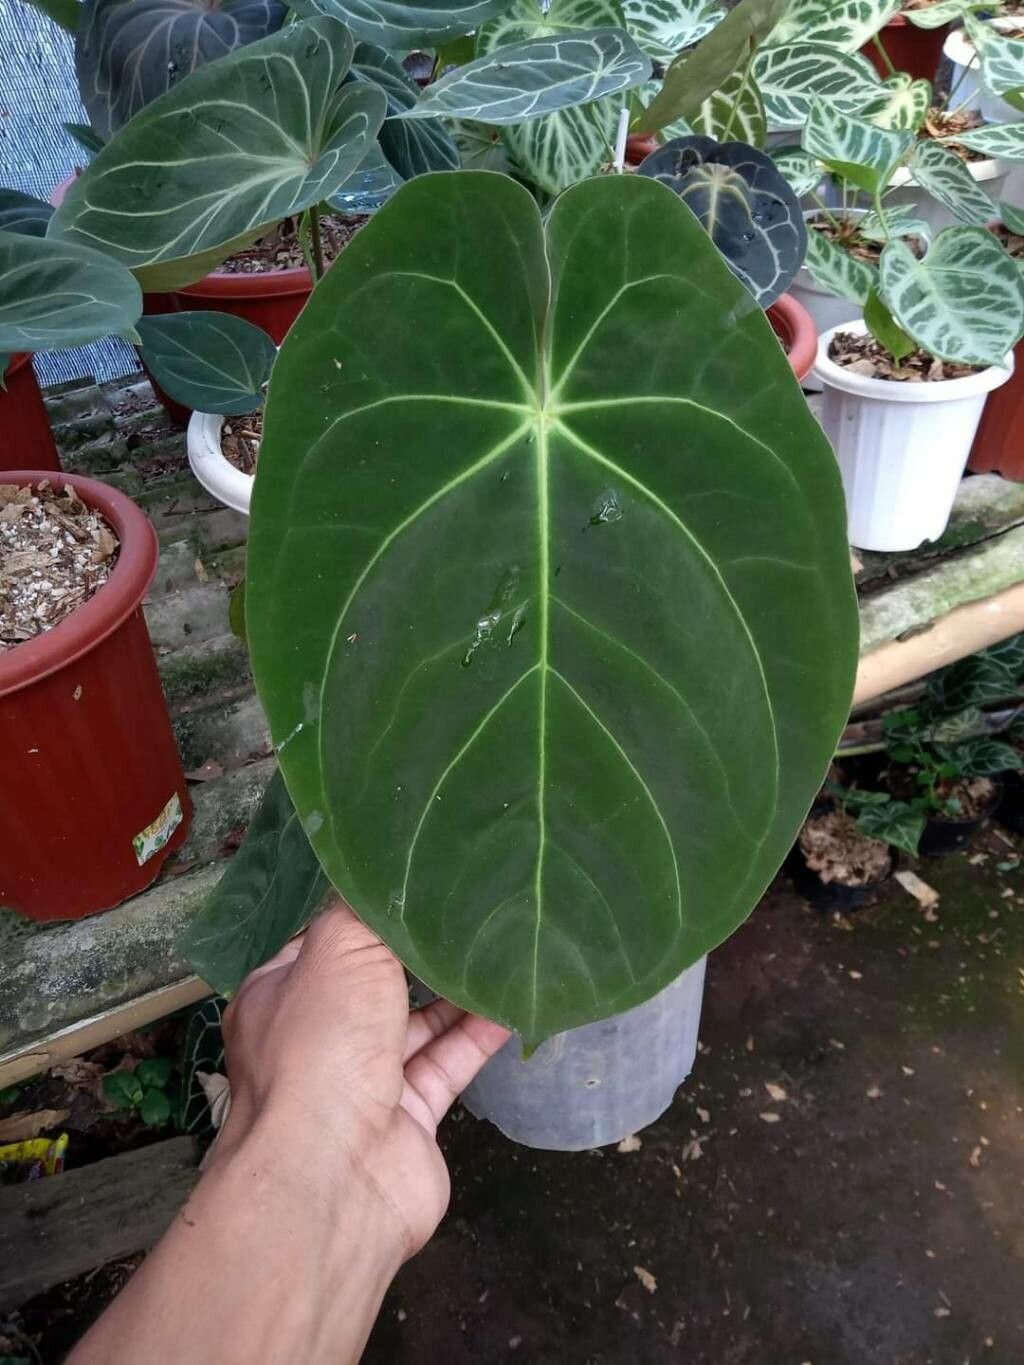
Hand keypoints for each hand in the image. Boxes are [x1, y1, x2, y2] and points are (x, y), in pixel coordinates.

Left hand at [217, 899, 511, 1260]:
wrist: (333, 1177)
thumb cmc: (320, 1048)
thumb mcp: (336, 948)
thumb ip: (365, 908)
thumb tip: (387, 875)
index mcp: (280, 995)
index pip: (326, 940)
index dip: (368, 912)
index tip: (419, 878)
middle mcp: (316, 1038)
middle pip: (374, 981)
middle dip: (418, 951)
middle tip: (472, 906)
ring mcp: (361, 1082)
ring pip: (417, 1023)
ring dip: (458, 989)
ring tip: (504, 944)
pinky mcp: (408, 1119)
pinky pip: (448, 1062)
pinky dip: (479, 1032)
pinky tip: (514, 999)